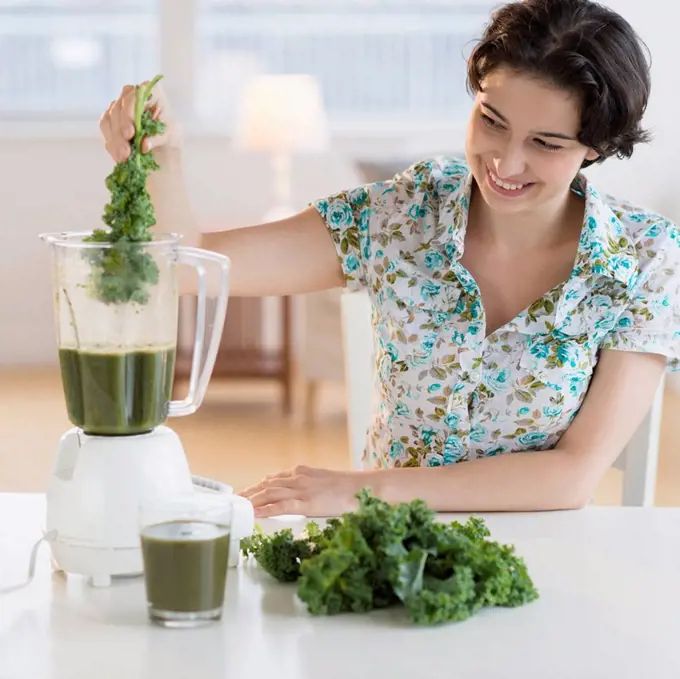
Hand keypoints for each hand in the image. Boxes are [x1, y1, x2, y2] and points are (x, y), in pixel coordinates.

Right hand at [99, 81, 180, 163]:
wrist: (163, 145)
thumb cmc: (169, 135)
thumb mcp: (170, 137)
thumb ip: (158, 138)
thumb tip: (144, 145)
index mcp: (152, 92)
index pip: (135, 96)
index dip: (129, 113)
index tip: (130, 133)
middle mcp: (133, 95)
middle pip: (119, 108)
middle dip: (120, 131)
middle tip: (126, 151)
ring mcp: (120, 106)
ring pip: (109, 118)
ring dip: (115, 140)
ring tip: (123, 157)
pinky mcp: (111, 118)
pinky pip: (105, 128)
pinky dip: (111, 143)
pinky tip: (119, 157)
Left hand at [238, 465, 369, 517]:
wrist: (363, 487)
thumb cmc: (350, 488)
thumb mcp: (326, 482)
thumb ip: (312, 486)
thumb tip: (305, 496)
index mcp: (303, 472)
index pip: (275, 478)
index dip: (259, 486)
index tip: (248, 492)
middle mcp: (299, 478)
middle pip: (267, 485)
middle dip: (250, 492)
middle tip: (236, 500)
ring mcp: (301, 490)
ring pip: (269, 494)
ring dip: (252, 500)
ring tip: (239, 506)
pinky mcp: (306, 503)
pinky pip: (280, 506)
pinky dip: (265, 509)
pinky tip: (254, 514)